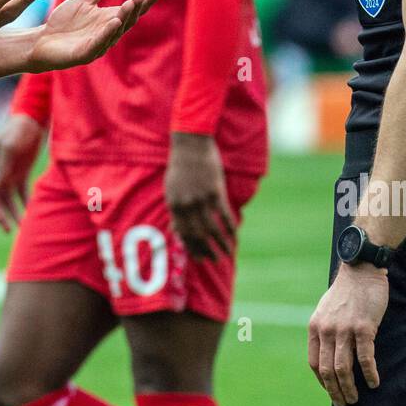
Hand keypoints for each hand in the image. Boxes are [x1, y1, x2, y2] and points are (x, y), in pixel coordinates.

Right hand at [0, 114, 43, 232]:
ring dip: (16, 211)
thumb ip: (1, 167)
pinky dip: (26, 201)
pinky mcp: (22, 171)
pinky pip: (22, 191)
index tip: (2, 223)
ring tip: (24, 226)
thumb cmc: (18, 129)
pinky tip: (33, 211)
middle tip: (11, 231)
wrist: (32, 118)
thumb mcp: (10, 147)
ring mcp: (10, 172)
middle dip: (4, 215)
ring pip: (11, 197)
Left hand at [26, 0, 163, 71]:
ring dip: (123, 18)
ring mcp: (97, 45)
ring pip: (115, 32)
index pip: (133, 9)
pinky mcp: (84, 55)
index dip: (146, 1)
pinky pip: (98, 44)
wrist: (41, 41)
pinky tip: (114, 22)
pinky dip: (107, 33)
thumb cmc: (64, 22)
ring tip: (130, 3)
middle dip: (136, 8)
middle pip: (127, 21)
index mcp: (110, 20)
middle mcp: (108, 34)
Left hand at [165, 132, 234, 261]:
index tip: (198, 258)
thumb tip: (174, 231)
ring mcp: (201, 199)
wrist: (190, 145)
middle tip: (214, 260)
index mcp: (173, 205)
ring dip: (220, 244)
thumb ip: (174, 211)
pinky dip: (229, 227)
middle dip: (205, 250)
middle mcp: (186, 205)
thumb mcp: (171, 189)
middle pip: (197, 234)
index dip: (191, 248)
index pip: (182, 233)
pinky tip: (234, 236)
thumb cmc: (180, 166)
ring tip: (226, 253)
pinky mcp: (215, 192)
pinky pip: (223, 215)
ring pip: (211, 229)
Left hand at [307, 261, 388, 405]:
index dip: (322, 381)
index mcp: (315, 327)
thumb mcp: (326, 310)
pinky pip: (365, 358)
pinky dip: (369, 374)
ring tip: (355, 398)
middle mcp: (327, 330)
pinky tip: (374, 382)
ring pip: (343, 368)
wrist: (361, 270)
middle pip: (328, 370)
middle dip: (335, 391)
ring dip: (349, 388)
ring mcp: (345, 330)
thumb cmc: (346, 292)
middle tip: (344, 404)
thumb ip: (325, 330)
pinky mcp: (364, 328)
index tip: (331, 391)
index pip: (314, 363)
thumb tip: (328, 353)